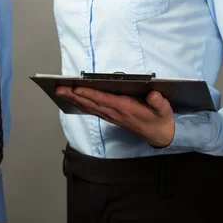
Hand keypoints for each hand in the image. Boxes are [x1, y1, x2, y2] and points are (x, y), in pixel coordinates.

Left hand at [56, 87, 174, 147]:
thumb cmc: (160, 118)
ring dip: (73, 99)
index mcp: (126, 108)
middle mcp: (115, 112)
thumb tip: (153, 95)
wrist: (160, 135)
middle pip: (91, 103)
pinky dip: (80, 103)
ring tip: (59, 90)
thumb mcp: (164, 109)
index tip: (77, 88)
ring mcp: (111, 115)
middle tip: (59, 88)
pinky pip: (91, 109)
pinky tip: (70, 98)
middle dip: (74, 95)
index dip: (90, 94)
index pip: (104, 100)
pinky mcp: (110, 116)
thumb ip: (158, 102)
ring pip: (88, 107)